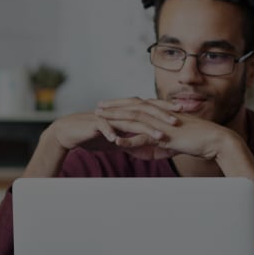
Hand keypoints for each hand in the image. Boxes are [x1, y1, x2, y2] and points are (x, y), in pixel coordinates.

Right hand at [44, 102, 178, 152]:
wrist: (69, 132)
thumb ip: (132, 141)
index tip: (183, 112)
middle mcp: (119, 111)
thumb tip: (148, 147)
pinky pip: (105, 127)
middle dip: (161, 116)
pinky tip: (118, 141)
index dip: (166, 108)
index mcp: (126, 111)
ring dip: (144, 129)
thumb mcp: (117, 139)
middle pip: (144, 111)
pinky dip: (111, 133)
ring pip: (128, 120)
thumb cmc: (93, 135)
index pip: (150, 107)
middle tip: (177, 122)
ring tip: (158, 136)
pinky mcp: (94, 123)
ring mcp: (107, 116)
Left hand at [94, 100, 234, 160]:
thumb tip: (148, 150)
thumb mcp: (173, 142)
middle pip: (132, 108)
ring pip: (134, 120)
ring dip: (116, 120)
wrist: (214, 140)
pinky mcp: (166, 136)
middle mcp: (160, 115)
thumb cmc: (197, 140)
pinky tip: (116, 142)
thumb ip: (159, 145)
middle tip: (97, 107)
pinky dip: (129, 140)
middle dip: (113, 107)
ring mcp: (162, 124)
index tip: (108, 104)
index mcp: (162, 113)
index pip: (138, 105)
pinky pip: (144, 138)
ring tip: (100, 120)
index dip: (122, 104)